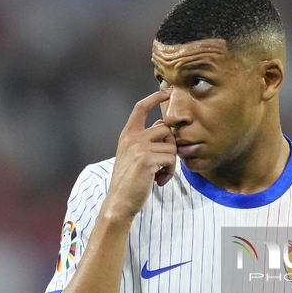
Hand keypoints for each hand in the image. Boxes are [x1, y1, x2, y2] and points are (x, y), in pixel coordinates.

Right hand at [105, 89, 176, 221]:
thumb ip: (145, 141)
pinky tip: (159, 182)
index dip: (155, 97)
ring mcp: (139, 148)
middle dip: (171, 148)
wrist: (119, 202)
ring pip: (171, 146)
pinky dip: (170, 173)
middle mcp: (132, 137)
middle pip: (166, 130)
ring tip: (160, 175)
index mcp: (127, 135)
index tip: (167, 90)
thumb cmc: (129, 182)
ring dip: (171, 164)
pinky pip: (171, 160)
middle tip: (164, 166)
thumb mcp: (133, 156)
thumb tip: (164, 127)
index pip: (141, 108)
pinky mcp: (147, 160)